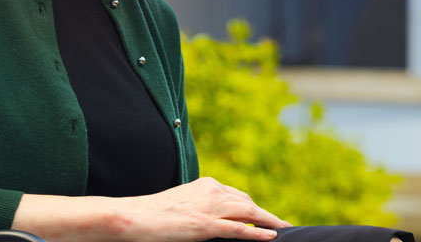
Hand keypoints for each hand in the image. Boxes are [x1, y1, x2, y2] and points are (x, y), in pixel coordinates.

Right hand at [124, 176, 292, 241]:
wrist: (135, 216)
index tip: (266, 216)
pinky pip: (239, 229)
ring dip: (269, 221)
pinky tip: (272, 235)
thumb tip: (214, 218)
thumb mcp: (183, 203)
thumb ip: (201, 206)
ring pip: (248, 212)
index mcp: (206, 184)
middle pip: (247, 202)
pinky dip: (258, 232)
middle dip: (266, 214)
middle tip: (282, 224)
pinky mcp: (206, 226)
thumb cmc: (155, 213)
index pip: (237, 195)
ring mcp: (210, 208)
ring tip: (285, 228)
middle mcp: (211, 191)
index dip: (253, 207)